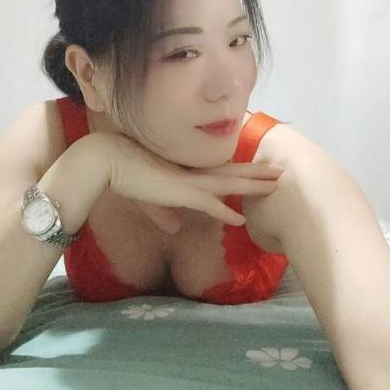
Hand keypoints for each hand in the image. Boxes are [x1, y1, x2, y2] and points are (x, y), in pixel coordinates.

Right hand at [96, 131, 283, 234]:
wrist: (108, 162)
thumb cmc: (125, 176)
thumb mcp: (149, 199)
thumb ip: (163, 213)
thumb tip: (174, 227)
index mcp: (187, 171)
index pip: (222, 170)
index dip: (243, 170)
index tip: (261, 169)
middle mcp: (193, 173)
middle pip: (233, 172)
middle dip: (258, 173)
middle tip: (282, 172)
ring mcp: (188, 181)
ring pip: (229, 183)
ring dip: (253, 185)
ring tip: (276, 185)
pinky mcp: (179, 192)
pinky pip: (208, 205)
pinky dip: (224, 213)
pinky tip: (241, 220)